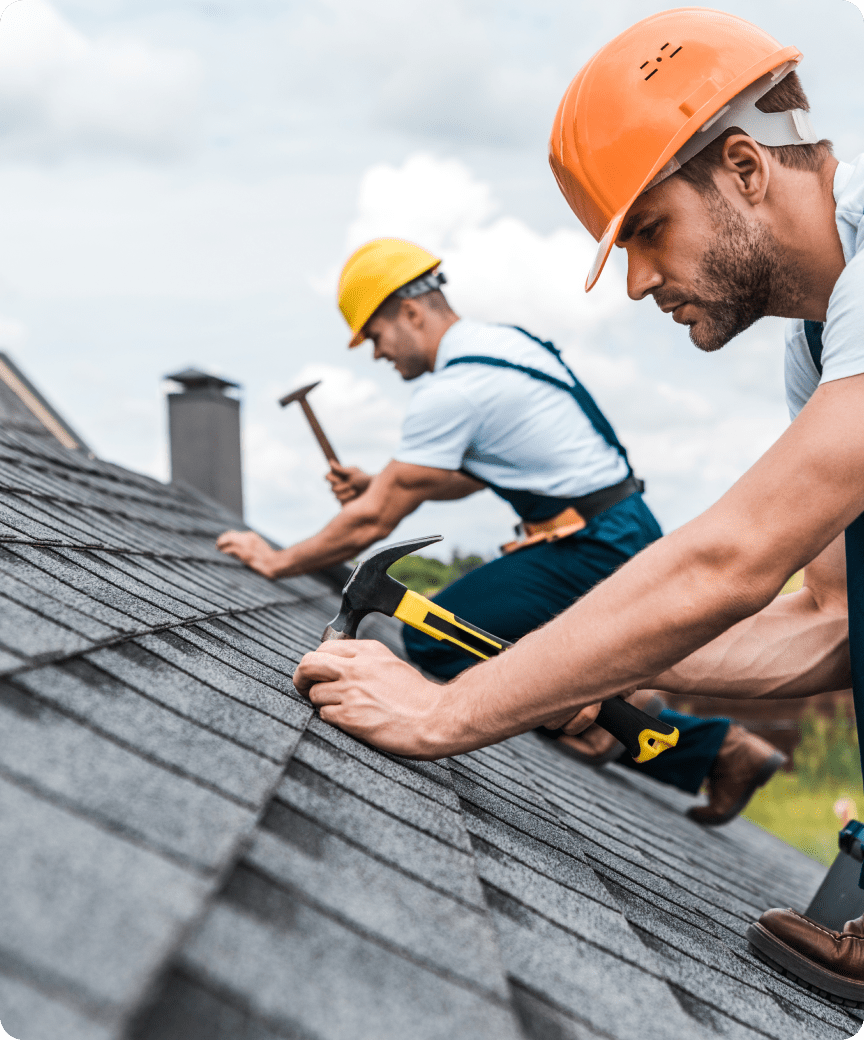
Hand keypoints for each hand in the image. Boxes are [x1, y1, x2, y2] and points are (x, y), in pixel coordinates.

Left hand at [216, 529, 278, 577]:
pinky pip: (229, 550)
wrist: (275, 564)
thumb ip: (249, 546)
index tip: (221, 542)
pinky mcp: (244, 554)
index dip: (225, 538)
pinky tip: (222, 555)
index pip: (233, 533)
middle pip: (229, 536)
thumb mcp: (259, 548)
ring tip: (218, 549)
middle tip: (217, 546)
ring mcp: (246, 546)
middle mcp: (247, 538)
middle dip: (221, 540)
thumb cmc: (269, 560)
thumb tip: (237, 550)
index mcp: (251, 536)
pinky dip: (224, 552)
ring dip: (221, 546)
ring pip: (227, 541)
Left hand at [293, 640, 455, 757]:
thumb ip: (363, 660)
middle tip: (304, 687)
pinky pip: (323, 715)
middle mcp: (356, 667)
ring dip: (321, 703)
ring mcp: (352, 692)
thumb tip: (336, 663)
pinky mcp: (350, 716)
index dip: (316, 662)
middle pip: (308, 664)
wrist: (435, 718)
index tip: (317, 673)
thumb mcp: (390, 664)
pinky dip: (331, 719)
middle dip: (301, 677)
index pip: (324, 648)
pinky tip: (348, 721)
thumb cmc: (416, 696)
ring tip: (340, 709)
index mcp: (367, 651)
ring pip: (314, 694)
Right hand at [326, 464, 371, 503]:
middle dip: (341, 486)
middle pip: (331, 488)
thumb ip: (341, 469)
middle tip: (350, 483)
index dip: (330, 478)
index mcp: (339, 476)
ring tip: (354, 490)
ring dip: (345, 492)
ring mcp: (341, 495)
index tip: (338, 478)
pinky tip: (354, 494)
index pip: (327, 477)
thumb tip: (330, 461)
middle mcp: (338, 485)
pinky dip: (347, 497)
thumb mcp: (353, 472)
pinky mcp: (344, 503)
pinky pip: (340, 502)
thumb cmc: (364, 478)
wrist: (374, 490)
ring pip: (335, 495)